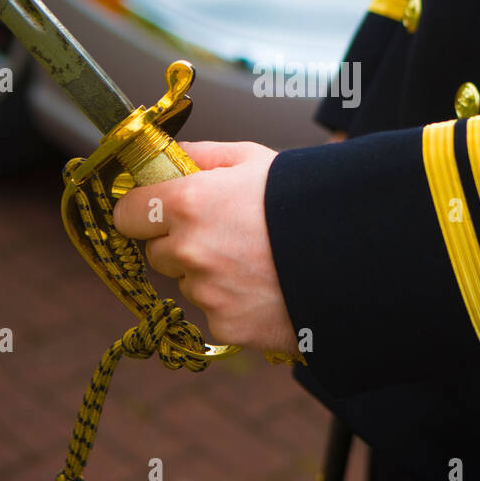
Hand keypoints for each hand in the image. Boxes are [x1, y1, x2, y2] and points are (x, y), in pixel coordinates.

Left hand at [112, 141, 297, 353]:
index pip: (128, 213)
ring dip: (208, 276)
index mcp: (188, 203)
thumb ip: (202, 155)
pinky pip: (214, 314)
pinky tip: (264, 288)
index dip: (142, 211)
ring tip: (254, 261)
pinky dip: (232, 305)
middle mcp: (189, 250)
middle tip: (224, 234)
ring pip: (187, 284)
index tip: (155, 212)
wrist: (352, 255)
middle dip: (180, 244)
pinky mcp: (226, 325)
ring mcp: (206, 292)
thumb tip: (169, 157)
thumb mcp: (254, 160)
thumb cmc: (304, 200)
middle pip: (157, 252)